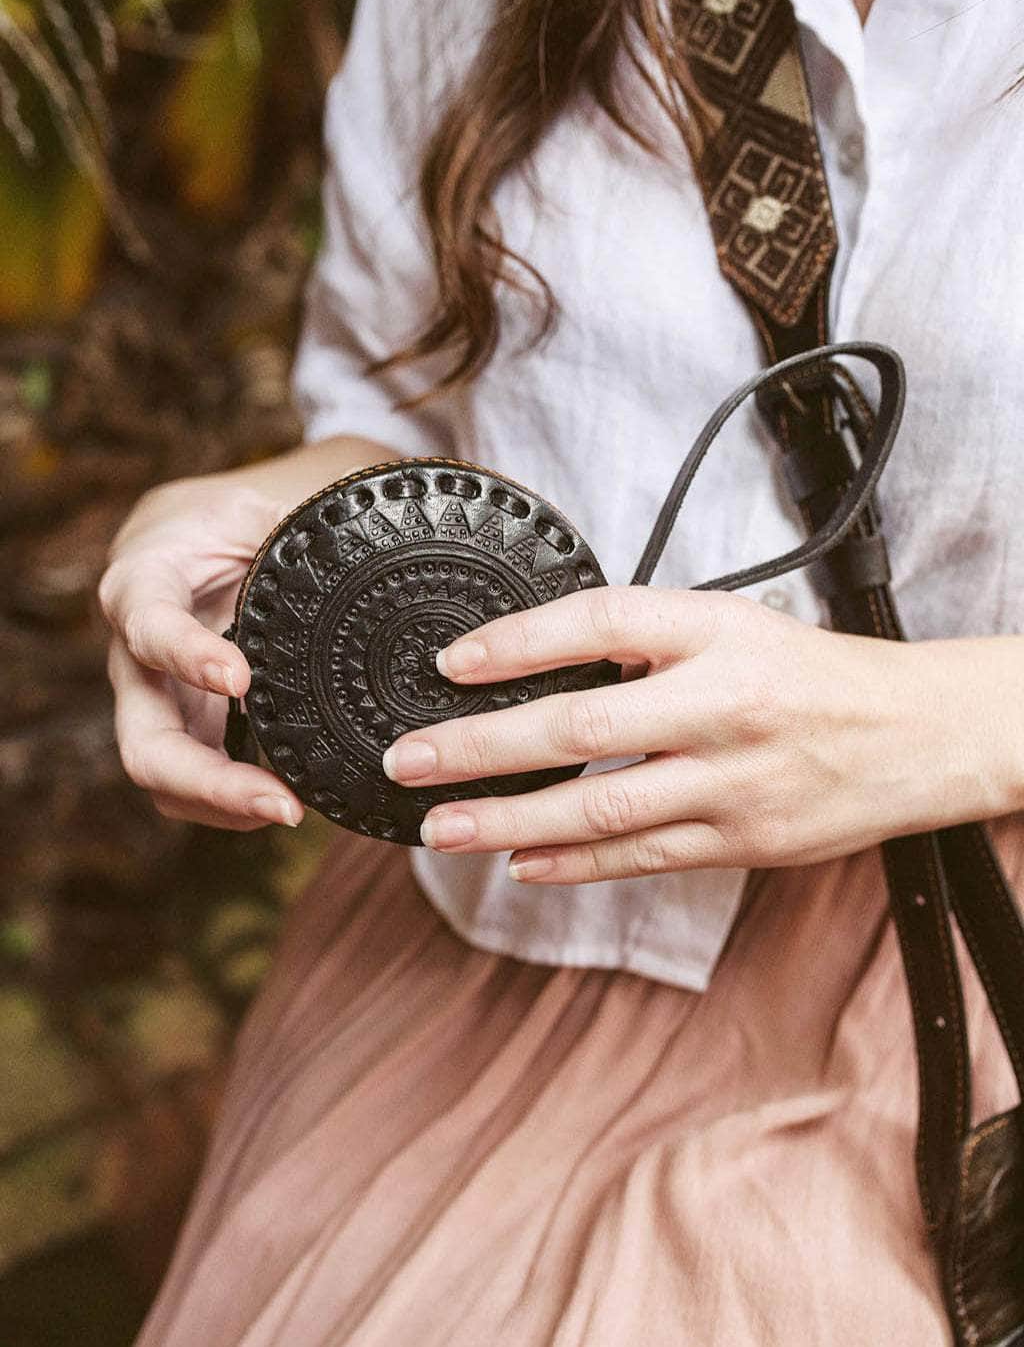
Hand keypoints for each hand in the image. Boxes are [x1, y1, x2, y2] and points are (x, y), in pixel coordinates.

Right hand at [99, 477, 305, 831]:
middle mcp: (138, 644)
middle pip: (142, 738)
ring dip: (223, 803)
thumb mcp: (285, 490)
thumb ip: (314, 518)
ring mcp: (161, 691)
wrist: (238, 517)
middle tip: (282, 803)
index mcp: (148, 572)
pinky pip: (196, 776)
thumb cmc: (260, 499)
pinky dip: (235, 799)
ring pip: (164, 774)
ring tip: (292, 811)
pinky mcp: (190, 718)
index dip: (185, 654)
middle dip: (205, 780)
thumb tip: (378, 564)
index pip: (145, 619)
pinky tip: (287, 801)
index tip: (240, 678)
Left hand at [381, 587, 1018, 882]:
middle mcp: (722, 703)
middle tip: (410, 760)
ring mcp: (733, 780)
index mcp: (717, 631)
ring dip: (511, 821)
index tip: (450, 662)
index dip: (520, 640)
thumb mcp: (731, 624)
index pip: (602, 623)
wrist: (912, 735)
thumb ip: (644, 641)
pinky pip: (642, 856)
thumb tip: (533, 664)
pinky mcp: (743, 842)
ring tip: (440, 827)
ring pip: (603, 809)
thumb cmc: (806, 673)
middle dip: (484, 747)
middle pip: (584, 726)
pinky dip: (574, 862)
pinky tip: (518, 862)